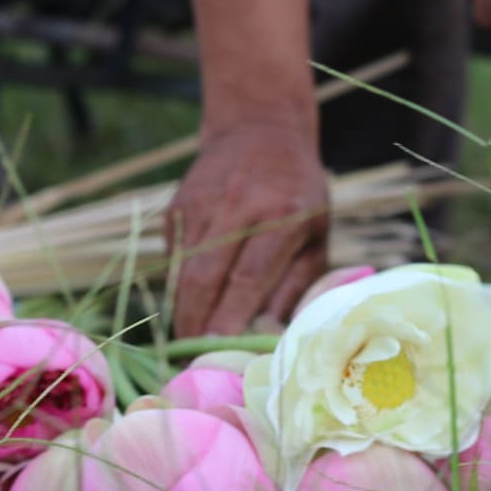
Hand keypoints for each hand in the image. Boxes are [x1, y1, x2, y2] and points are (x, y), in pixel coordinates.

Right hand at [167, 121, 328, 336]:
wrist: (260, 129)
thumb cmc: (299, 193)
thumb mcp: (316, 233)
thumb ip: (298, 284)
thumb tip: (273, 334)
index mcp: (282, 215)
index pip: (248, 277)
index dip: (230, 319)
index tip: (220, 352)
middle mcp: (238, 207)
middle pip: (205, 278)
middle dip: (196, 324)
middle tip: (194, 360)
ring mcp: (202, 204)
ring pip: (182, 271)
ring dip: (183, 311)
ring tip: (187, 344)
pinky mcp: (178, 206)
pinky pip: (174, 257)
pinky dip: (179, 286)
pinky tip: (190, 304)